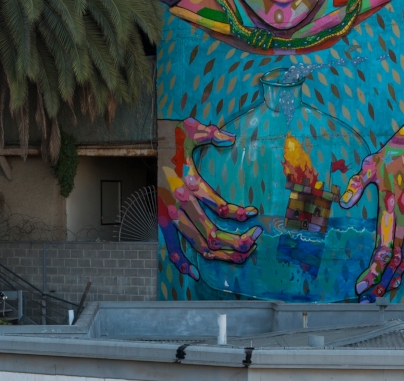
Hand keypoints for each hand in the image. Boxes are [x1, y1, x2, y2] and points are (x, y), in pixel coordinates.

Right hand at [159, 118, 261, 280]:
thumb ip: (211, 133)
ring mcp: (171, 216)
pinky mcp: (164, 222)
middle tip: (255, 239)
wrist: (147, 146)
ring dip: (222, 255)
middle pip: (213, 235)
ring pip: (198, 246)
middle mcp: (180, 205)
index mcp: (189, 185)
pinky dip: (182, 264)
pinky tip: (194, 273)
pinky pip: (172, 248)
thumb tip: (230, 138)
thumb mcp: (190, 130)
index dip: (240, 215)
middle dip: (238, 243)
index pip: (220, 208)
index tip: (253, 213)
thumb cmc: (170, 138)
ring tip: (241, 255)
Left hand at [339, 119, 403, 298]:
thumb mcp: (370, 166)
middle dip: (381, 279)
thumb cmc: (392, 154)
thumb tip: (345, 203)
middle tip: (367, 295)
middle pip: (395, 258)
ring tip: (385, 292)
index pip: (383, 248)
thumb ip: (357, 185)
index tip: (360, 284)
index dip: (373, 269)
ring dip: (398, 276)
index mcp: (392, 209)